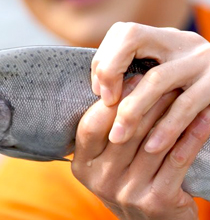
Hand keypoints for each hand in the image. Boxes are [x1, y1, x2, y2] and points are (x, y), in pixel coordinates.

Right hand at [72, 76, 209, 219]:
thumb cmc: (126, 179)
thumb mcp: (105, 160)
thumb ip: (106, 134)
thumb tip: (120, 89)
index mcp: (83, 166)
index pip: (90, 127)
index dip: (110, 102)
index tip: (132, 81)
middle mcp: (100, 180)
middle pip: (125, 132)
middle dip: (146, 101)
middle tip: (164, 79)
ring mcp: (127, 193)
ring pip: (153, 142)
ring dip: (171, 113)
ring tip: (182, 91)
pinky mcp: (156, 201)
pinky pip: (177, 160)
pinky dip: (192, 136)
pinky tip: (203, 117)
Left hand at [91, 22, 209, 152]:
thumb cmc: (189, 88)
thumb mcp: (165, 71)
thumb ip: (138, 74)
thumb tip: (100, 91)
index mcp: (163, 40)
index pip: (123, 32)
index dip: (103, 60)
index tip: (98, 91)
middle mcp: (180, 43)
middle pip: (133, 38)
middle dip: (110, 72)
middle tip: (105, 104)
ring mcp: (201, 61)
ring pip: (156, 78)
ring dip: (132, 110)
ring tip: (118, 138)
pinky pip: (187, 106)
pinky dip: (167, 128)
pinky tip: (152, 147)